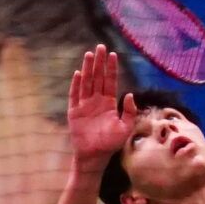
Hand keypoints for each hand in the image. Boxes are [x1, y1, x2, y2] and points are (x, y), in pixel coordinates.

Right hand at [66, 46, 137, 165]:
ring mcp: (84, 105)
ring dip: (88, 69)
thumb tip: (130, 94)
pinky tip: (78, 73)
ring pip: (86, 82)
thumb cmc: (111, 144)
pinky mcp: (74, 112)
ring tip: (89, 54)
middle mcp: (96, 101)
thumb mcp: (125, 128)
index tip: (113, 54)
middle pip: (98, 77)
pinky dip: (76, 85)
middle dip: (99, 62)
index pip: (110, 81)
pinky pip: (74, 95)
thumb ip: (129, 112)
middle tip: (100, 47)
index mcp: (109, 103)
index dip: (111, 68)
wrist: (95, 157)